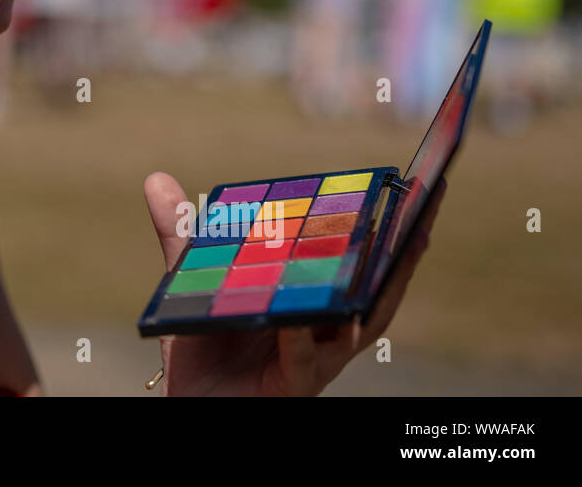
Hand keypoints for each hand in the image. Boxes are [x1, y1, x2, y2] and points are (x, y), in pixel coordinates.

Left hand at [142, 171, 445, 394]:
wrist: (188, 403)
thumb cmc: (201, 347)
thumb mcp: (193, 281)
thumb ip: (181, 235)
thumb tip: (156, 179)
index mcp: (309, 300)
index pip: (354, 261)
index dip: (383, 230)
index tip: (407, 190)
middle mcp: (322, 330)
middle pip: (375, 287)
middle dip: (404, 251)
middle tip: (425, 209)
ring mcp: (313, 359)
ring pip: (357, 326)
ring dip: (375, 290)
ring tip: (396, 248)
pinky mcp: (291, 387)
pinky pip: (301, 360)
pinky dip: (299, 335)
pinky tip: (293, 313)